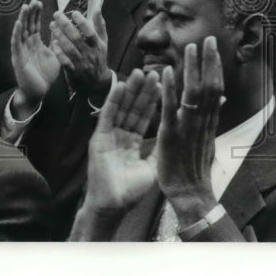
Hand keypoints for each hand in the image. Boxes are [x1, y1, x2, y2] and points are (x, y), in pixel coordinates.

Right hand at [9, 0, 60, 118]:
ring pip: (21, 31)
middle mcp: (26, 44)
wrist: (39, 92)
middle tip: (33, 1)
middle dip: (30, 13)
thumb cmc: (45, 75)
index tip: (39, 2)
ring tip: (25, 7)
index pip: (34, 25)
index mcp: (35, 43)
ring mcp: (21, 50)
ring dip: (22, 19)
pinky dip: (17, 33)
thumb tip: (60, 30)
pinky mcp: (18, 58)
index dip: (36, 14)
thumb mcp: (55, 55)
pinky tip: (19, 23)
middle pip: (27, 25)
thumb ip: (56, 43)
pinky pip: (16, 44)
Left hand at [50, 10, 111, 95]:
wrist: (97, 83)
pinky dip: (59, 52)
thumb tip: (97, 8)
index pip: (91, 33)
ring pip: (70, 49)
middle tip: (56, 14)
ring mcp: (82, 64)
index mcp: (98, 46)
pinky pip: (65, 62)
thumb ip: (99, 25)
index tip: (73, 12)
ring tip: (51, 25)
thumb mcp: (102, 42)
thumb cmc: (98, 58)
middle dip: (66, 25)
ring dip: (59, 36)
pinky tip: (53, 42)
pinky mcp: (73, 72)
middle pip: (77, 39)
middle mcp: (90, 55)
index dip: (83, 23)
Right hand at [82, 69, 160, 212]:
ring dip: (130, 90)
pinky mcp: (99, 136)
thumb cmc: (131, 190)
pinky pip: (108, 115)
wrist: (114, 204)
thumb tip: (175, 135)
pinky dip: (113, 100)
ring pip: (122, 108)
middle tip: (152, 72)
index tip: (162, 85)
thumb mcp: (152, 167)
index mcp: (132, 143)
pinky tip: (120, 85)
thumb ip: (159, 149)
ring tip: (139, 72)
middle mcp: (120, 135)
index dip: (152, 102)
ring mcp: (109, 135)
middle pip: (133, 109)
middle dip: (142, 91)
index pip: (144, 118)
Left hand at [155, 36, 222, 225]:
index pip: (216, 89)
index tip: (213, 48)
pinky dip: (169, 89)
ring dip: (192, 69)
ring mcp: (187, 128)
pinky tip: (166, 71)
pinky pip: (171, 109)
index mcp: (208, 122)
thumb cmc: (194, 167)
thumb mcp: (206, 139)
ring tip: (190, 47)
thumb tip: (220, 98)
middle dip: (209, 62)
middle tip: (209, 39)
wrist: (191, 195)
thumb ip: (210, 117)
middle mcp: (202, 122)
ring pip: (194, 94)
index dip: (214, 67)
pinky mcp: (171, 135)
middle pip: (210, 86)